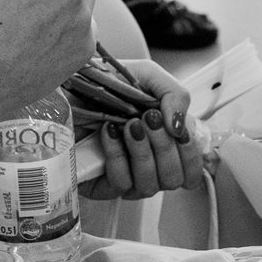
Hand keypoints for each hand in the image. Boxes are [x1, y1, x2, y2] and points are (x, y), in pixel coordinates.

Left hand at [82, 59, 206, 199]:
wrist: (69, 82)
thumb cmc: (109, 81)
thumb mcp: (149, 76)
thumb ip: (175, 95)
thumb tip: (180, 129)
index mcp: (165, 144)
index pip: (191, 170)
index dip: (190, 155)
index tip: (177, 129)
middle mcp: (148, 165)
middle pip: (173, 179)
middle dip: (164, 148)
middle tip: (149, 118)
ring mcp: (125, 177)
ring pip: (149, 185)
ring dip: (142, 152)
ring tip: (128, 124)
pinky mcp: (100, 184)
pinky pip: (120, 183)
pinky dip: (117, 156)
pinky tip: (108, 132)